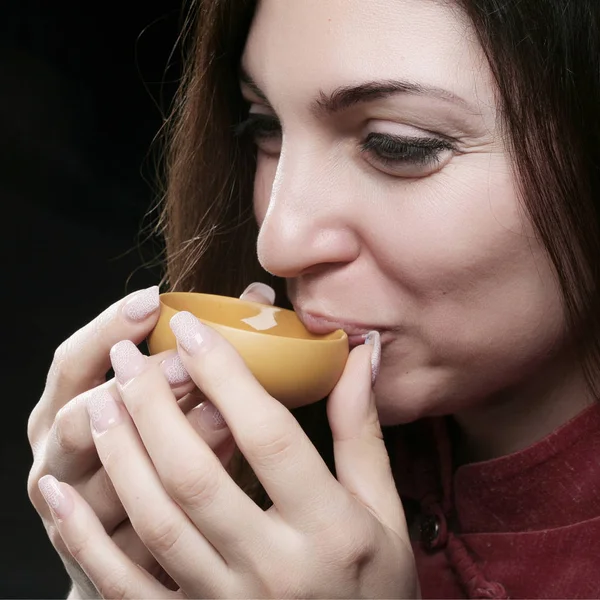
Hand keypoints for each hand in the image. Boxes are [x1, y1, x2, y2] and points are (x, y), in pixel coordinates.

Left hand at [38, 309, 418, 597]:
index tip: (191, 328)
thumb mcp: (382, 508)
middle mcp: (274, 568)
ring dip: (118, 455)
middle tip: (128, 356)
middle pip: (194, 474)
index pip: (267, 434)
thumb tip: (360, 353)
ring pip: (155, 520)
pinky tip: (56, 492)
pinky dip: (83, 537)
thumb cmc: (377, 583)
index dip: (225, 373)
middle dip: (152, 405)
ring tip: (99, 401)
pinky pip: (124, 585)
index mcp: (329, 529)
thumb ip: (362, 428)